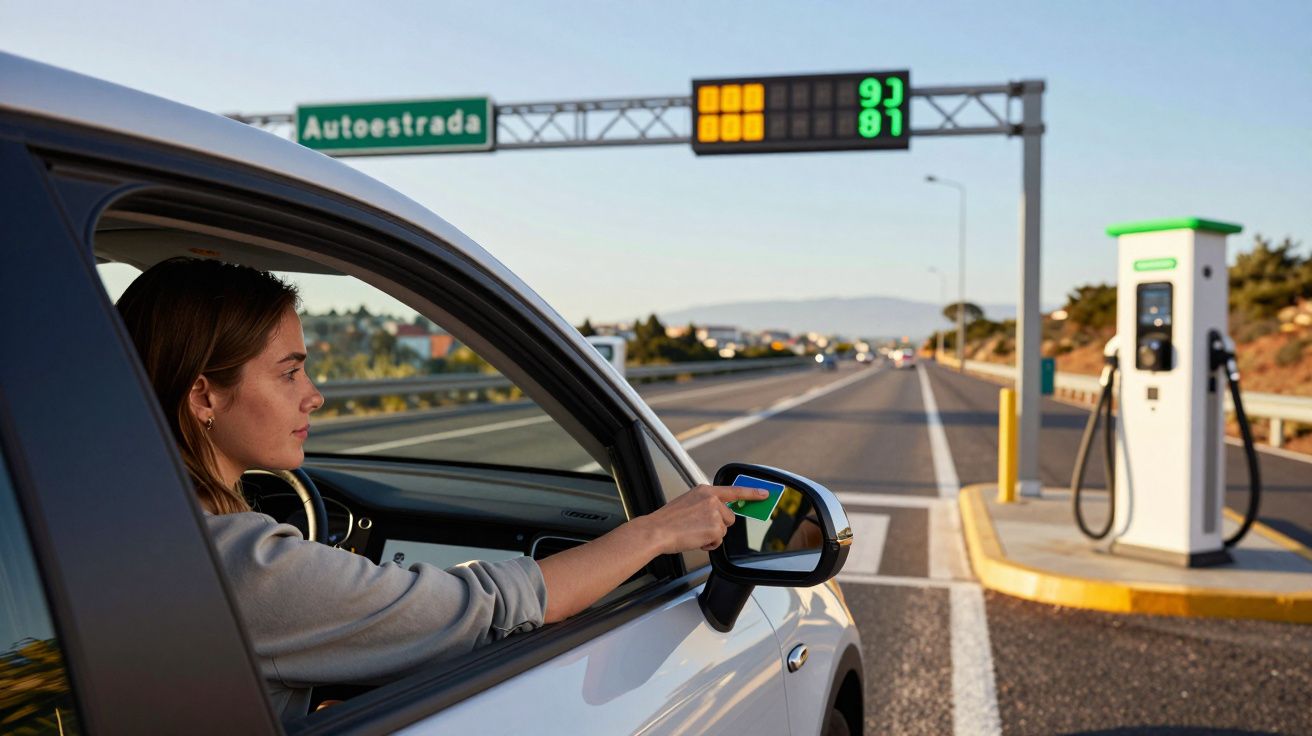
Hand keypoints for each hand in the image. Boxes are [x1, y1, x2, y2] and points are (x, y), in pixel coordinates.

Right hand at [642, 484, 769, 553]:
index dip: (752, 492)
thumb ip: (705, 505)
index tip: (766, 493)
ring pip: (724, 530)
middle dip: (718, 525)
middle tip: (698, 528)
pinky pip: (719, 541)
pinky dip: (709, 544)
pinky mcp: (715, 527)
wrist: (656, 531)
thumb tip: (718, 515)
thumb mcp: (687, 503)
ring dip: (712, 535)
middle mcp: (712, 499)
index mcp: (704, 490)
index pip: (734, 490)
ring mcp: (714, 513)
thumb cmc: (667, 521)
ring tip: (693, 533)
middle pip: (729, 517)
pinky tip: (695, 539)